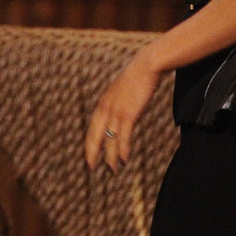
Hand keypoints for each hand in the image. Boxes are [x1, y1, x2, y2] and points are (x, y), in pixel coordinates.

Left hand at [85, 47, 160, 172]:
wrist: (146, 66)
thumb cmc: (136, 78)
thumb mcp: (121, 91)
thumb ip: (117, 103)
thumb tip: (120, 114)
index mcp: (103, 103)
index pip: (92, 128)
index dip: (90, 143)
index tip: (89, 156)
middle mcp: (106, 108)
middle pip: (96, 136)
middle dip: (93, 153)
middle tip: (92, 168)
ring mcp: (116, 111)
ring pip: (110, 139)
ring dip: (111, 156)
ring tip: (113, 169)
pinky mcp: (129, 113)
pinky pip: (124, 136)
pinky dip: (123, 149)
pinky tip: (124, 159)